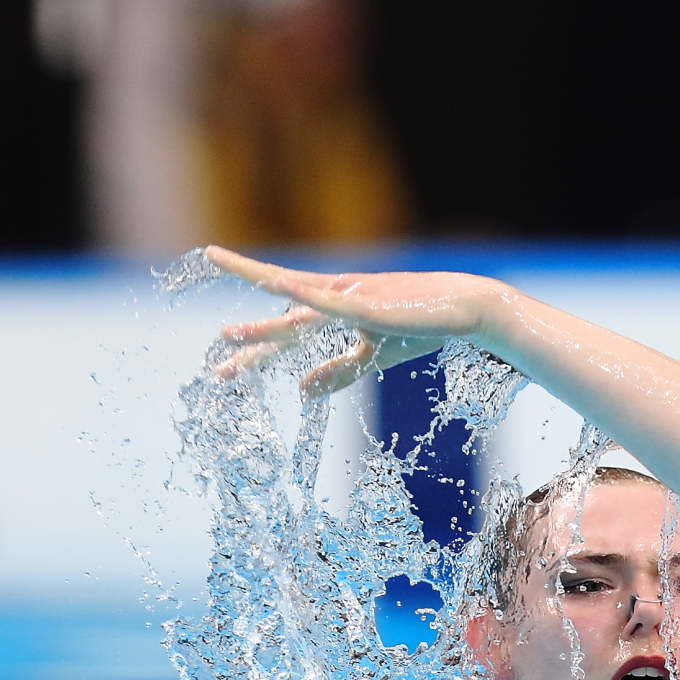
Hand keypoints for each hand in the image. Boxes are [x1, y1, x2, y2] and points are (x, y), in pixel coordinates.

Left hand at [207, 247, 514, 398]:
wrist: (463, 309)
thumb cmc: (420, 326)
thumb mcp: (373, 357)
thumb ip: (337, 372)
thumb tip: (300, 393)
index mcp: (333, 313)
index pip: (287, 336)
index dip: (256, 354)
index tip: (225, 371)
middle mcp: (334, 301)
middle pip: (283, 323)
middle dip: (251, 341)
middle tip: (217, 357)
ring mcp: (350, 299)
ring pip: (297, 307)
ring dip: (264, 321)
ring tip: (230, 331)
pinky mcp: (369, 303)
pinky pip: (331, 301)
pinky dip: (303, 294)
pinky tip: (277, 286)